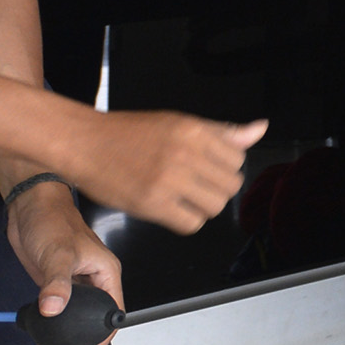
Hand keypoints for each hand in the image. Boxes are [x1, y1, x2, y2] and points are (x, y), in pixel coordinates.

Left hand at [4, 189, 125, 344]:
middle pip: (93, 322)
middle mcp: (95, 281)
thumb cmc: (52, 221)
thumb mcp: (58, 253)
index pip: (112, 315)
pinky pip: (58, 312)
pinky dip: (48, 326)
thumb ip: (57, 283)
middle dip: (75, 343)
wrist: (30, 207)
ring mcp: (76, 284)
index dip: (100, 339)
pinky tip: (34, 335)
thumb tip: (52, 310)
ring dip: (59, 337)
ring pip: (75, 319)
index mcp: (106, 274)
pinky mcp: (58, 285)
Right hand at [59, 113, 267, 232]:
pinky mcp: (152, 203)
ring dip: (203, 206)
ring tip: (184, 197)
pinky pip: (192, 223)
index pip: (238, 158)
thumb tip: (259, 128)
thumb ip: (221, 131)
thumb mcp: (178, 122)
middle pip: (231, 185)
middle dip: (217, 188)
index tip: (208, 168)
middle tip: (196, 186)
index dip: (226, 167)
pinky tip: (172, 209)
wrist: (85, 143)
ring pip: (215, 206)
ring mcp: (169, 179)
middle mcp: (185, 153)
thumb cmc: (129, 133)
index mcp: (194, 130)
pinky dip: (186, 220)